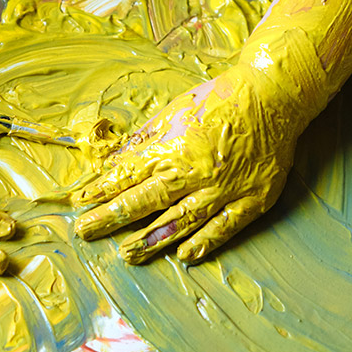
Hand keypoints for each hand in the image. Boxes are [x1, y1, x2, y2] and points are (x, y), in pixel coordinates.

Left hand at [71, 55, 318, 264]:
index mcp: (172, 149)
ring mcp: (223, 190)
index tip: (80, 204)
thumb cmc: (219, 99)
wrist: (271, 96)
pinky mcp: (250, 200)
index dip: (102, 191)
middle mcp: (194, 174)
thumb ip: (146, 139)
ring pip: (180, 222)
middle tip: (85, 233)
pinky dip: (204, 243)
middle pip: (145, 202)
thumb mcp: (174, 111)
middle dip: (111, 218)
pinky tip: (185, 255)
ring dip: (151, 240)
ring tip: (127, 254)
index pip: (128, 176)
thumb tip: (115, 160)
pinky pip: (224, 228)